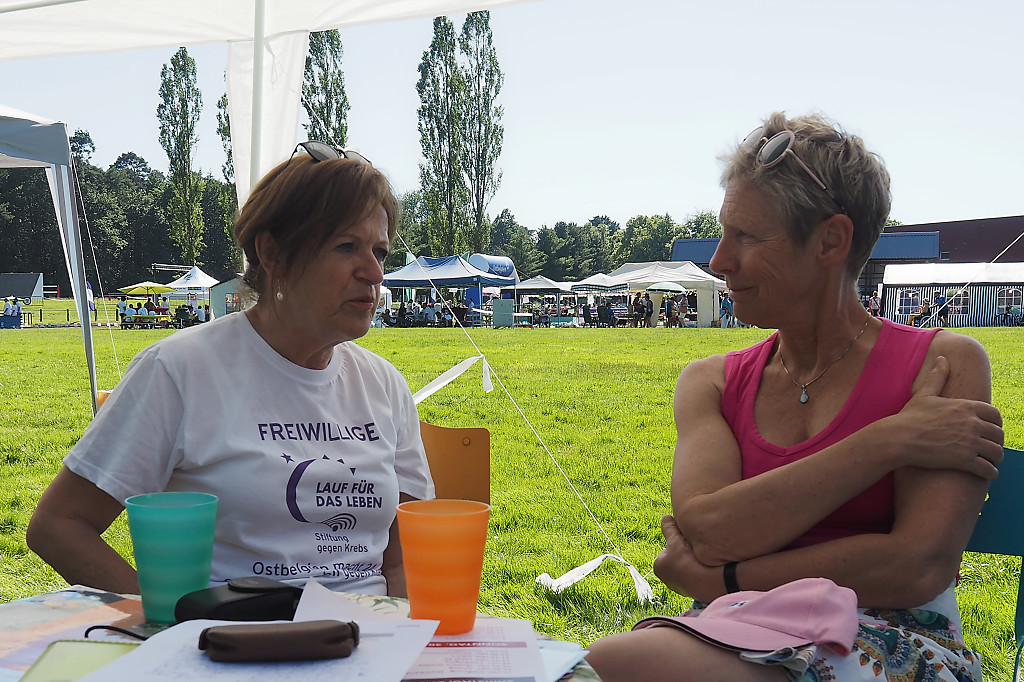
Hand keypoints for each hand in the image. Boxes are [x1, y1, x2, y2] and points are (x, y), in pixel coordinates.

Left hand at [653, 515, 721, 601]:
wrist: (709, 582)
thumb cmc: (688, 560)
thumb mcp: (676, 540)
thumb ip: (670, 529)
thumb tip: (665, 518)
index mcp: (658, 566)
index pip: (669, 547)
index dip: (679, 540)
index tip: (687, 540)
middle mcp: (667, 580)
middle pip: (678, 557)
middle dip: (686, 551)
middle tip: (696, 548)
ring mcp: (682, 588)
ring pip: (689, 566)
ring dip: (695, 560)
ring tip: (703, 557)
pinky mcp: (695, 592)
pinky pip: (698, 575)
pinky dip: (702, 570)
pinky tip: (709, 567)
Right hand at [893, 356, 1002, 477]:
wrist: (897, 439)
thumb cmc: (909, 417)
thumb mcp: (924, 394)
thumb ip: (937, 376)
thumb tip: (942, 358)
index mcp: (966, 406)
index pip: (995, 414)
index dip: (996, 423)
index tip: (990, 430)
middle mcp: (972, 423)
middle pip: (999, 434)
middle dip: (996, 442)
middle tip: (990, 447)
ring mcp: (969, 442)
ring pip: (997, 452)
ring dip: (996, 458)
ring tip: (990, 462)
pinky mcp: (964, 461)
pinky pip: (988, 469)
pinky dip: (990, 472)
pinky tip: (986, 473)